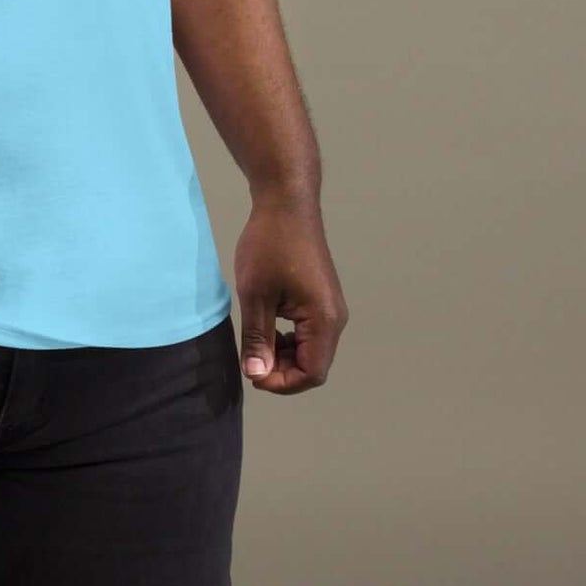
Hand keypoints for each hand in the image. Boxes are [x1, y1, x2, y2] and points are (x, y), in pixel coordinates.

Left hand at [233, 189, 348, 393]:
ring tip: (255, 340)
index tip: (252, 372)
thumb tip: (256, 374)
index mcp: (324, 321)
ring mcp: (330, 308)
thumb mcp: (255, 294)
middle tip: (250, 356)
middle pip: (313, 365)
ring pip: (310, 350)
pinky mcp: (321, 299)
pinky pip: (308, 333)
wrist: (286, 203)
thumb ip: (257, 337)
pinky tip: (267, 325)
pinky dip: (287, 338)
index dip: (281, 382)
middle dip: (281, 369)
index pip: (311, 373)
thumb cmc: (269, 244)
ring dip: (283, 355)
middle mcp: (335, 319)